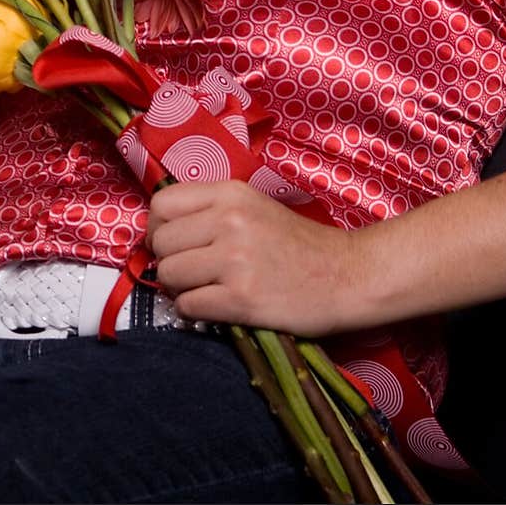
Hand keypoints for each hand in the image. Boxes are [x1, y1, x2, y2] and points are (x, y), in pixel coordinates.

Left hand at [146, 179, 357, 337]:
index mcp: (230, 193)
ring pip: (169, 275)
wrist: (347, 275)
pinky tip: (218, 306)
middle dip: (169, 261)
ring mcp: (235, 260)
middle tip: (192, 271)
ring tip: (207, 288)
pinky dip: (195, 311)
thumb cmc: (298, 244)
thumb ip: (211, 210)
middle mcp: (229, 221)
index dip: (159, 228)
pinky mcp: (241, 298)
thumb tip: (162, 231)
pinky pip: (188, 306)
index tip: (174, 243)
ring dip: (181, 288)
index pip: (161, 205)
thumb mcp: (254, 207)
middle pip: (161, 243)